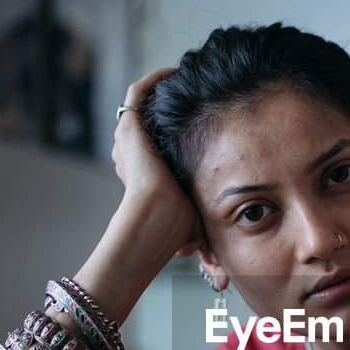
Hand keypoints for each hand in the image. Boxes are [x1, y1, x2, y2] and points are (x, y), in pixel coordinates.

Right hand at [112, 69, 203, 255]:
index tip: (209, 117)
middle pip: (153, 120)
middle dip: (177, 106)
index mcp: (148, 172)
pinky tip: (179, 72)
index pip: (162, 142)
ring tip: (195, 78)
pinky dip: (157, 79)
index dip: (183, 129)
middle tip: (204, 92)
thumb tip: (220, 278)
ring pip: (146, 103)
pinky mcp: (130, 126)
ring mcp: (130, 139)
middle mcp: (135, 152)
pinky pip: (140, 91)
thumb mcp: (196, 219)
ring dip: (169, 90)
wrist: (154, 221)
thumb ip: (207, 229)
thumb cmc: (174, 230)